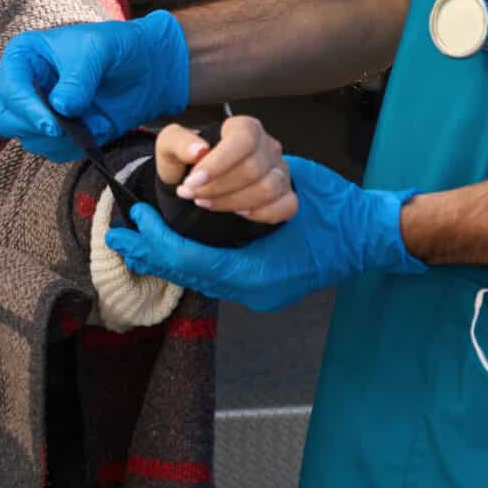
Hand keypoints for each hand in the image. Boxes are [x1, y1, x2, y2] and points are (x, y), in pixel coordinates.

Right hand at [0, 10, 190, 160]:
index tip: (53, 123)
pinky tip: (97, 128)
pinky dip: (74, 147)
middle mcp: (24, 86)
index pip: (9, 89)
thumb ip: (78, 77)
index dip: (26, 109)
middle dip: (34, 127)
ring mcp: (39, 112)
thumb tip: (61, 108)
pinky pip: (53, 151)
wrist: (147, 68)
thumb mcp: (99, 50)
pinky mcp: (58, 133)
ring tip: (93, 123)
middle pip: (5, 119)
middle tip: (65, 129)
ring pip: (29, 139)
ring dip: (59, 139)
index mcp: (24, 56)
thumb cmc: (118, 46)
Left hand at [106, 156, 420, 310]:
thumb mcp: (284, 197)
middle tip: (118, 241)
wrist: (368, 234)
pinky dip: (192, 265)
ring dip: (168, 261)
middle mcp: (252, 290)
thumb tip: (198, 195)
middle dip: (151, 256)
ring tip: (136, 247)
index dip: (159, 240)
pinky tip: (172, 254)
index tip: (137, 220)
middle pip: (188, 275)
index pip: (191, 260)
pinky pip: (217, 278)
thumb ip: (241, 204)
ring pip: (200, 279)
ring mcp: (258, 293)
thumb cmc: (333, 212)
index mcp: (254, 273)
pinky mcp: (263, 287)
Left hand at [155, 118, 297, 225]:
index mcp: (243, 127)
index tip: (192, 182)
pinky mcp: (286, 194)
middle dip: (217, 188)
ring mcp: (280, 171)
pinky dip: (261, 214)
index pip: (243, 140)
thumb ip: (179, 142)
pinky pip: (287, 206)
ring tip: (207, 203)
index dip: (219, 164)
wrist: (197, 183)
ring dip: (232, 202)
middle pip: (253, 169)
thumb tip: (198, 150)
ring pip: (268, 189)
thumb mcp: (171, 147)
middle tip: (192, 194)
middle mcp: (267, 146)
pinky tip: (238, 212)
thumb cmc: (187, 161)